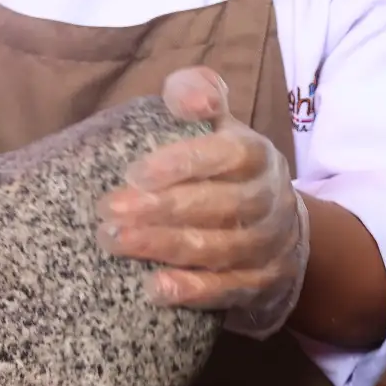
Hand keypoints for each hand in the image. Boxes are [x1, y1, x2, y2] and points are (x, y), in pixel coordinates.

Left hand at [97, 67, 308, 338]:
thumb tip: (189, 94)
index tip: (136, 171)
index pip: (230, 155)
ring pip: (219, 249)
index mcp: (256, 155)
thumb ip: (197, 97)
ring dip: (165, 246)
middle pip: (221, 205)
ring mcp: (267, 246)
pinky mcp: (259, 285)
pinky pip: (227, 290)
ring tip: (116, 241)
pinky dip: (193, 290)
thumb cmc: (225, 168)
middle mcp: (268, 201)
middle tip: (109, 209)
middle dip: (162, 208)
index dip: (185, 162)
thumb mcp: (217, 126)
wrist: (276, 226)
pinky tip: (155, 288)